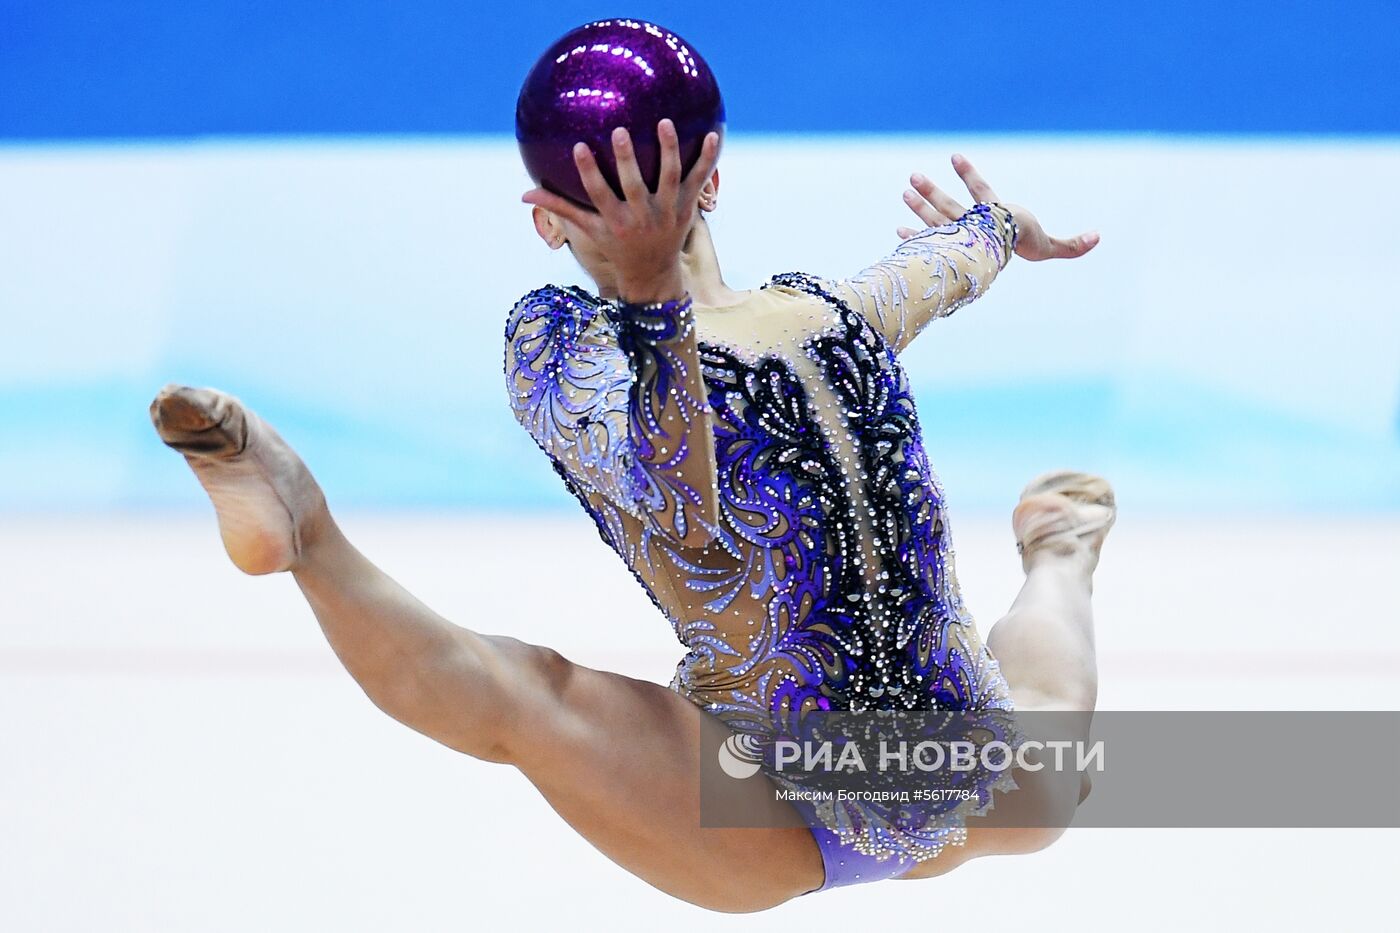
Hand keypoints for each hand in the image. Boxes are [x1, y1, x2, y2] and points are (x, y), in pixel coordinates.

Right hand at [522, 120, 721, 301]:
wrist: (653, 271)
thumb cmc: (616, 245)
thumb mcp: (588, 230)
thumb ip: (560, 208)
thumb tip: (524, 195)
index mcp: (616, 221)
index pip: (598, 194)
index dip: (588, 172)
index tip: (578, 146)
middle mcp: (642, 217)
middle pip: (634, 186)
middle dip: (627, 160)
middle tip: (620, 130)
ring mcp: (667, 212)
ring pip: (670, 178)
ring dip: (669, 150)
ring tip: (665, 122)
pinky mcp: (687, 207)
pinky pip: (699, 180)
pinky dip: (707, 159)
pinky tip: (713, 134)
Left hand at [896, 154, 1098, 260]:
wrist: (998, 246)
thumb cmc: (1024, 241)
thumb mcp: (1047, 245)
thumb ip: (1069, 246)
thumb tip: (1099, 237)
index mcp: (993, 216)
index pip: (981, 191)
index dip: (969, 174)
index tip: (955, 155)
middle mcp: (970, 223)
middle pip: (949, 205)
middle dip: (931, 192)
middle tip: (912, 178)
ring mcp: (954, 234)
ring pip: (933, 218)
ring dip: (919, 206)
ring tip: (905, 191)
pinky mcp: (942, 246)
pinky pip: (925, 242)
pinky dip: (912, 239)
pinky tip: (898, 233)